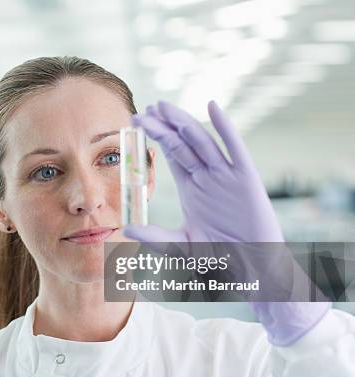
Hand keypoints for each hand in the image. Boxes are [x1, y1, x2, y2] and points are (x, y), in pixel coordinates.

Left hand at [124, 100, 329, 346]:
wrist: (251, 267)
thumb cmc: (219, 256)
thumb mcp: (181, 245)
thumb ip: (155, 236)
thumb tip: (127, 230)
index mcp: (191, 187)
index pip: (170, 154)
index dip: (156, 136)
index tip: (137, 120)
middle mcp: (206, 177)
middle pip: (182, 144)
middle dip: (164, 125)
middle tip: (146, 108)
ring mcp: (226, 176)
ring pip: (202, 142)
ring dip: (183, 123)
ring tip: (164, 108)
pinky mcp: (245, 179)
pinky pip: (235, 149)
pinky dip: (225, 127)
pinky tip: (212, 107)